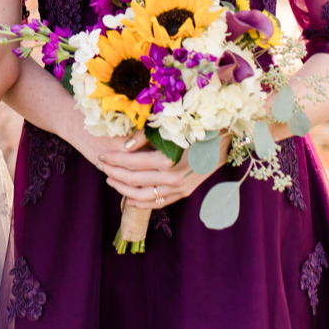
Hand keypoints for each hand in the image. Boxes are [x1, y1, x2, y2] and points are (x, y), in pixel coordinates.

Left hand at [99, 133, 229, 207]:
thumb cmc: (197, 126)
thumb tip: (125, 146)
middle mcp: (173, 178)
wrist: (227, 138)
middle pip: (135, 180)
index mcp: (169, 159)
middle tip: (101, 166)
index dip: (114, 159)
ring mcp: (180, 188)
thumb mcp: (172, 126)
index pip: (132, 162)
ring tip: (111, 180)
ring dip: (124, 189)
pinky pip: (160, 202)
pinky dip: (143, 203)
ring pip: (144, 196)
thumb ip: (147, 136)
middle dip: (115, 173)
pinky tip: (129, 199)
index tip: (102, 155)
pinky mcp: (185, 192)